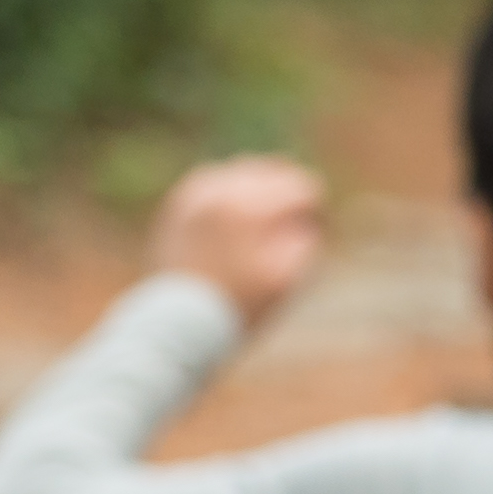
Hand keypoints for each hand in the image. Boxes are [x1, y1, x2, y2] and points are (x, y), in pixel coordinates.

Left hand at [151, 156, 327, 331]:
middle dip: (287, 197)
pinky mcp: (181, 201)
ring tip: (260, 228)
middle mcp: (221, 189)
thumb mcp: (286, 279)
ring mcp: (198, 192)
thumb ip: (307, 239)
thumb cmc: (238, 305)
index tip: (312, 235)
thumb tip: (306, 214)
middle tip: (288, 228)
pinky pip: (219, 182)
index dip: (314, 213)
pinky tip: (234, 224)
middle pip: (276, 171)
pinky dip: (233, 195)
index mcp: (251, 207)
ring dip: (261, 192)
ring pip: (246, 170)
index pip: (302, 188)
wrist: (178, 323)